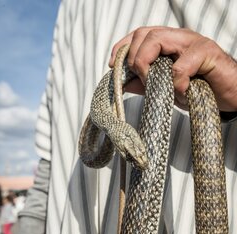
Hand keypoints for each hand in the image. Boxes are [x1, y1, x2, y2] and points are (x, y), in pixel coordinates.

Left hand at [109, 26, 236, 110]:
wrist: (230, 96)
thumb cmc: (200, 90)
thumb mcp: (167, 89)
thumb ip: (146, 83)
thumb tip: (124, 83)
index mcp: (168, 43)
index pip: (140, 35)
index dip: (123, 47)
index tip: (112, 65)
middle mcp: (179, 38)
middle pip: (145, 33)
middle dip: (134, 58)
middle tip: (140, 79)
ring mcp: (193, 43)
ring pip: (158, 40)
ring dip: (149, 66)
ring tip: (155, 85)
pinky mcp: (208, 53)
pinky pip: (180, 65)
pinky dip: (175, 82)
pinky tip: (180, 93)